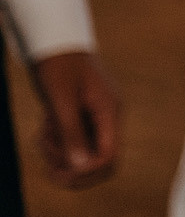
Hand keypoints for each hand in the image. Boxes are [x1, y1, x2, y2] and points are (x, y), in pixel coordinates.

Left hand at [33, 50, 118, 187]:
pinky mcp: (82, 115)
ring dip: (60, 153)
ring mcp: (95, 116)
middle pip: (99, 161)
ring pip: (83, 152)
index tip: (58, 174)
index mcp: (109, 111)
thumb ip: (71, 133)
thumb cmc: (58, 66)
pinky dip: (57, 142)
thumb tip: (81, 169)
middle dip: (73, 168)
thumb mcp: (60, 100)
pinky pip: (73, 140)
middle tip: (48, 164)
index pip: (109, 157)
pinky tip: (44, 126)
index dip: (86, 172)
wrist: (54, 41)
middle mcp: (107, 116)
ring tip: (43, 133)